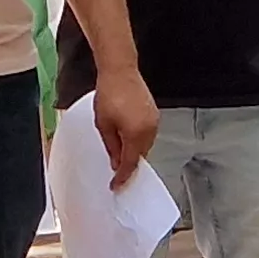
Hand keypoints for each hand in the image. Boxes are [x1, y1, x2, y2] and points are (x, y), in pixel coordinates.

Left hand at [95, 75, 162, 190]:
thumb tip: (116, 162)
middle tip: (117, 175)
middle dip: (129, 166)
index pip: (130, 163)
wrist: (120, 71)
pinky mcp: (154, 115)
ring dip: (134, 153)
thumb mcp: (103, 124)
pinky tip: (128, 141)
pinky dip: (139, 142)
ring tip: (120, 156)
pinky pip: (148, 136)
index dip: (122, 177)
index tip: (116, 186)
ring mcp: (154, 122)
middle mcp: (149, 130)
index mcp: (135, 134)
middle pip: (140, 156)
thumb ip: (111, 146)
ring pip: (145, 147)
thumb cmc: (109, 94)